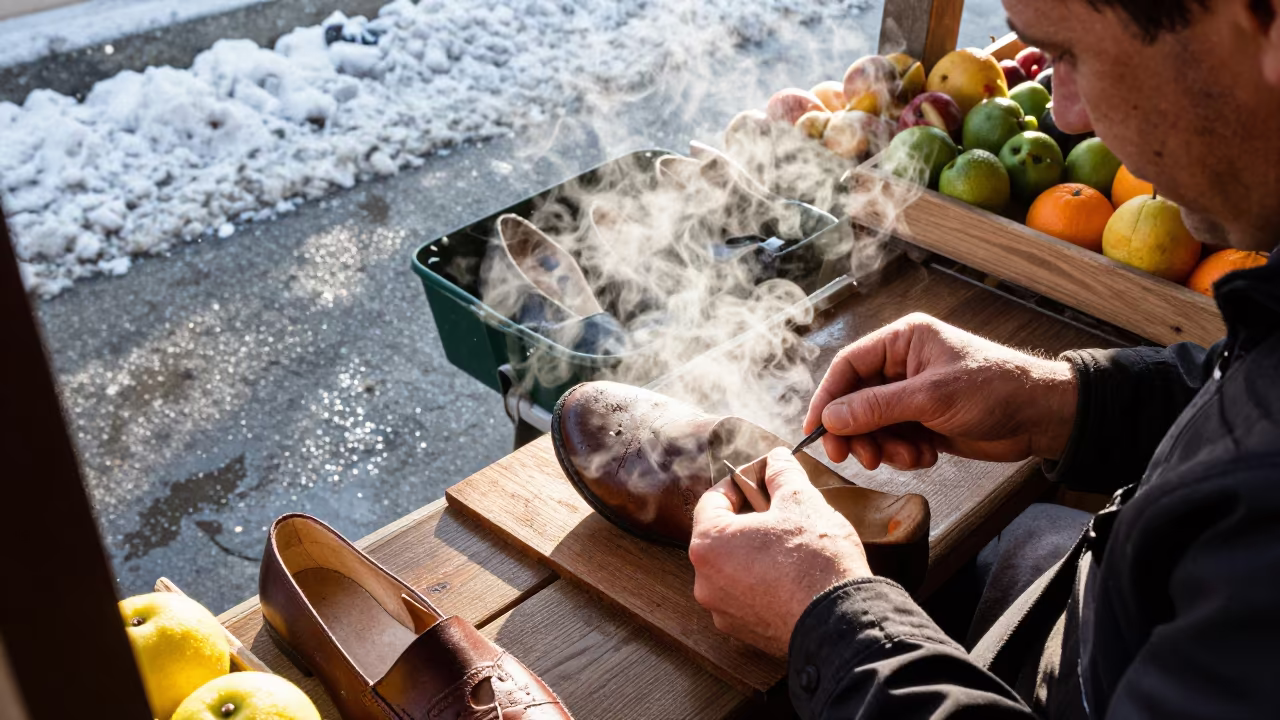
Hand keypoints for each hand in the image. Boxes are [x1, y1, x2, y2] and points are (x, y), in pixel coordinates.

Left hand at [689, 448, 870, 656]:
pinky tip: (793, 575)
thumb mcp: (801, 501)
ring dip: (756, 551)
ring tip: (791, 543)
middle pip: (721, 535)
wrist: (841, 622)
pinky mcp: (744, 631)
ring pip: (735, 567)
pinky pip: (748, 595)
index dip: (739, 483)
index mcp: (708, 544)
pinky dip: (764, 581)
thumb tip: (777, 460)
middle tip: (780, 509)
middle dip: (749, 518)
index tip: (763, 477)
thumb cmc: (815, 559)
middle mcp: (705, 580)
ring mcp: (723, 610)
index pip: (712, 499)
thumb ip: (782, 474)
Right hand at [805, 313, 1077, 469]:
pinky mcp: (924, 421)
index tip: (814, 431)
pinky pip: (894, 439)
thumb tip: (830, 418)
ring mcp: (913, 395)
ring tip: (907, 455)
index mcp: (903, 341)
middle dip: (856, 431)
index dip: (827, 398)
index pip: (848, 366)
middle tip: (857, 458)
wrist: (1043, 417)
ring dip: (883, 446)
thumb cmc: (997, 389)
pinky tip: (926, 455)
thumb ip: (877, 407)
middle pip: (855, 399)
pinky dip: (903, 453)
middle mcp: (903, 365)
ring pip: (873, 424)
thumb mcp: (932, 397)